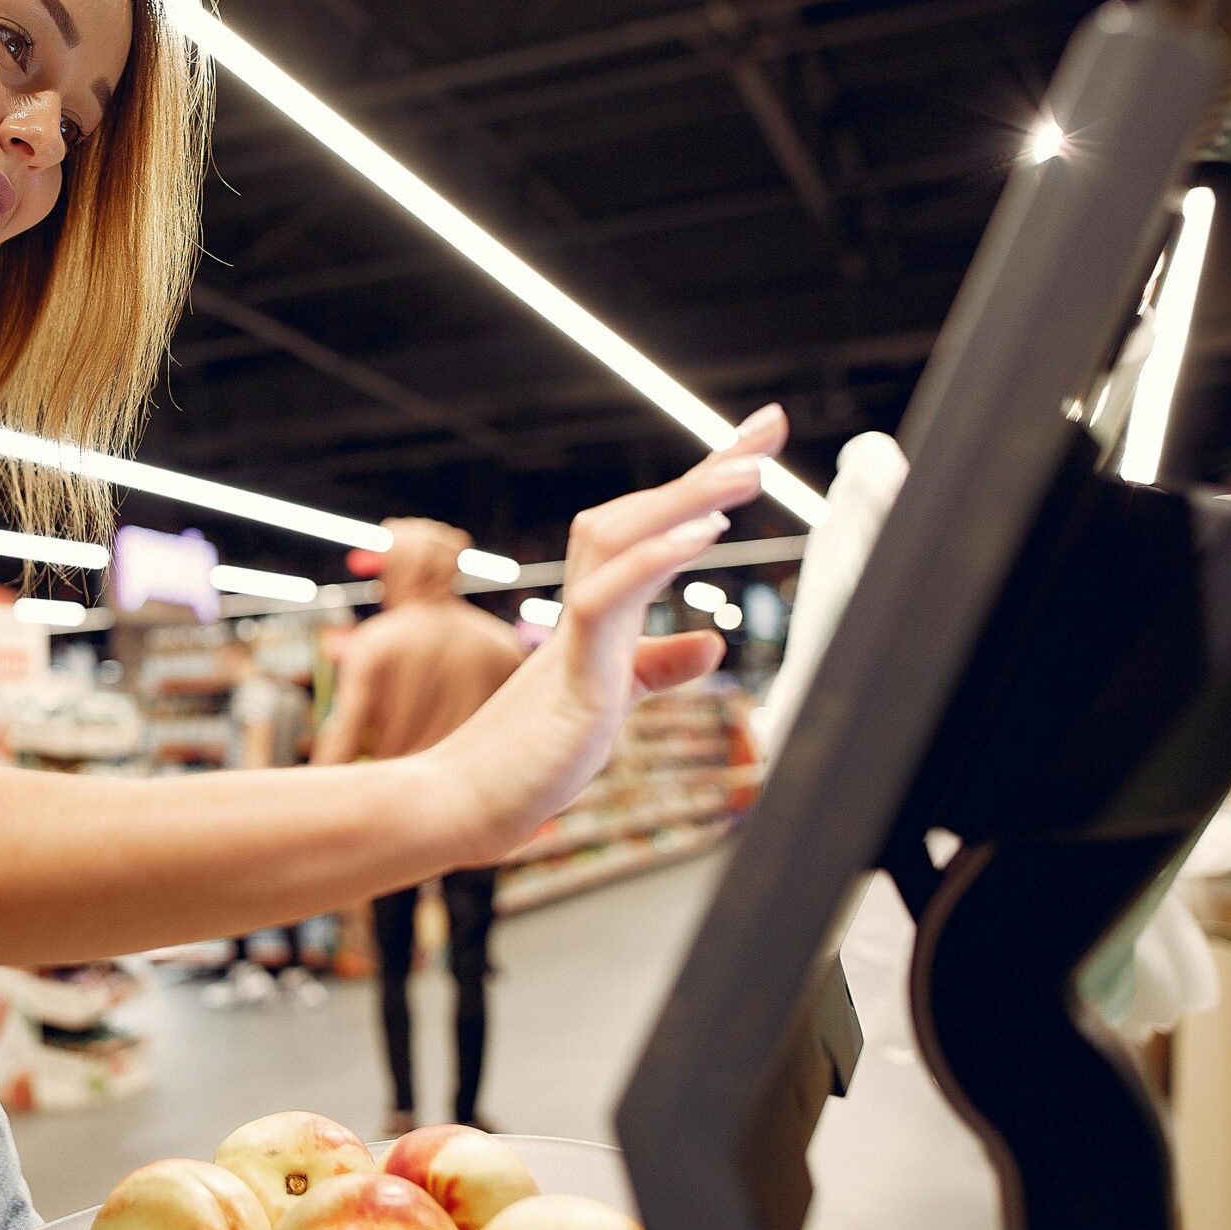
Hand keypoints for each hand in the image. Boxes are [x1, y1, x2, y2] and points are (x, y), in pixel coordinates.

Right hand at [427, 405, 787, 864]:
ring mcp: (574, 637)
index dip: (702, 483)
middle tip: (770, 424)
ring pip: (621, 539)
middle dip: (707, 468)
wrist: (459, 804)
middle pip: (640, 514)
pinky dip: (652, 559)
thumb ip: (656, 667)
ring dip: (686, 500)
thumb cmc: (525, 759)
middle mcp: (585, 609)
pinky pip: (605, 600)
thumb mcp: (609, 703)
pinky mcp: (571, 677)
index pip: (653, 531)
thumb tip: (712, 642)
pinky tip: (703, 533)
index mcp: (597, 614)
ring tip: (749, 471)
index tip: (754, 442)